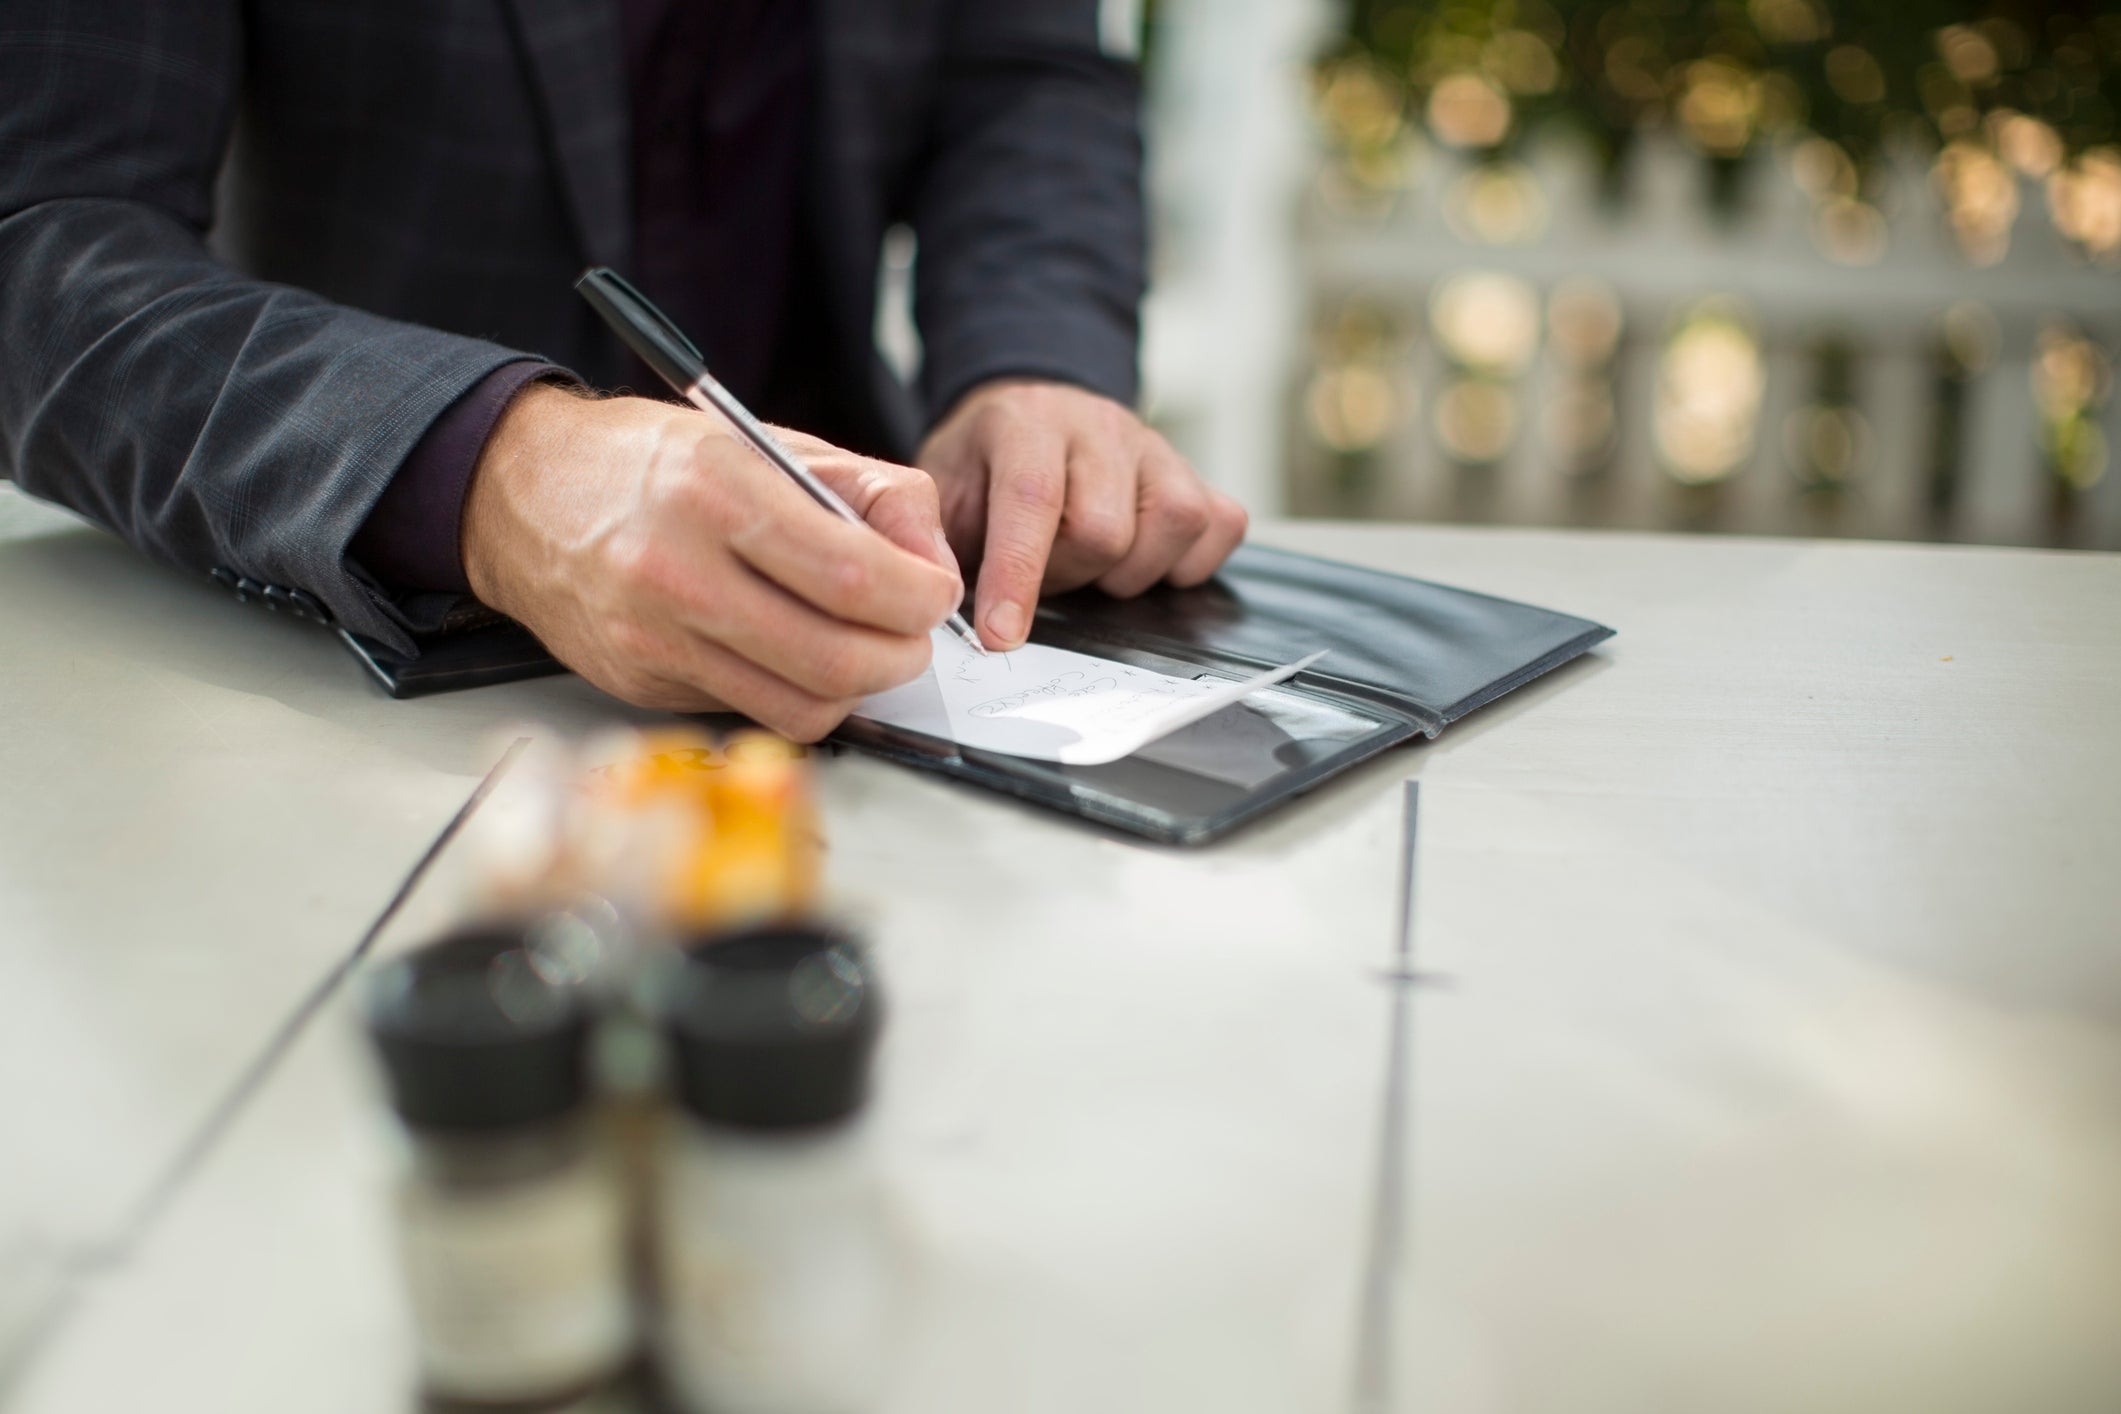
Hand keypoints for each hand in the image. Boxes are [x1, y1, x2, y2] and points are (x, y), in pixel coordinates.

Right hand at [462, 384, 962, 739]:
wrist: (520, 495)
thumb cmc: (648, 464)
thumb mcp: (765, 443)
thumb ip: (869, 494)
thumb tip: (934, 563)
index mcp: (717, 492)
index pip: (852, 575)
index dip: (919, 598)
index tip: (935, 593)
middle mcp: (679, 570)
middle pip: (835, 658)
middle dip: (901, 656)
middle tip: (911, 634)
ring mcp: (655, 639)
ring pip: (801, 706)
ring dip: (857, 688)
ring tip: (863, 649)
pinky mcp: (642, 684)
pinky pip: (752, 712)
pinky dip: (796, 695)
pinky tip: (795, 656)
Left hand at [918, 380, 1247, 650]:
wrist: (1028, 412)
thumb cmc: (985, 464)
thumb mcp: (940, 490)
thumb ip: (937, 541)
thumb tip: (945, 600)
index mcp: (1026, 424)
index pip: (1033, 500)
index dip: (1018, 576)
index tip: (1001, 637)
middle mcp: (1098, 426)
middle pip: (1105, 529)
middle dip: (1068, 576)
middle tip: (1046, 573)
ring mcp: (1155, 446)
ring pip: (1172, 526)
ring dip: (1129, 571)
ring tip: (1094, 566)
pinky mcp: (1195, 472)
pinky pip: (1220, 527)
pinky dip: (1187, 563)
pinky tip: (1144, 560)